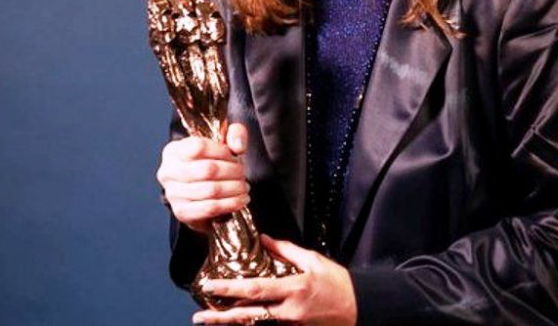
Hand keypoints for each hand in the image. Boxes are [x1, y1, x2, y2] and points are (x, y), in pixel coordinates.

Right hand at [156, 123, 249, 232]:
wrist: (201, 191)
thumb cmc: (211, 162)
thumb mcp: (223, 141)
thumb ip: (234, 134)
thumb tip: (238, 146)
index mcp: (174, 150)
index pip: (199, 147)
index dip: (222, 151)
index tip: (234, 155)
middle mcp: (168, 172)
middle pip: (207, 169)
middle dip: (232, 171)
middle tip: (243, 174)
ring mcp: (173, 194)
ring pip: (211, 190)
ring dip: (234, 188)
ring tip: (244, 187)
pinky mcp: (182, 212)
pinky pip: (210, 208)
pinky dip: (230, 204)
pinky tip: (240, 200)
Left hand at [192, 235, 356, 325]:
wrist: (358, 307)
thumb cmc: (337, 283)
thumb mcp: (314, 260)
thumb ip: (287, 251)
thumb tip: (265, 240)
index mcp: (293, 289)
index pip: (255, 290)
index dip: (230, 289)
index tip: (210, 286)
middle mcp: (288, 311)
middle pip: (248, 316)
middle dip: (221, 317)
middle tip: (198, 316)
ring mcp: (290, 325)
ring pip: (255, 325)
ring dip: (231, 323)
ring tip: (209, 320)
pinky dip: (251, 324)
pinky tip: (237, 321)